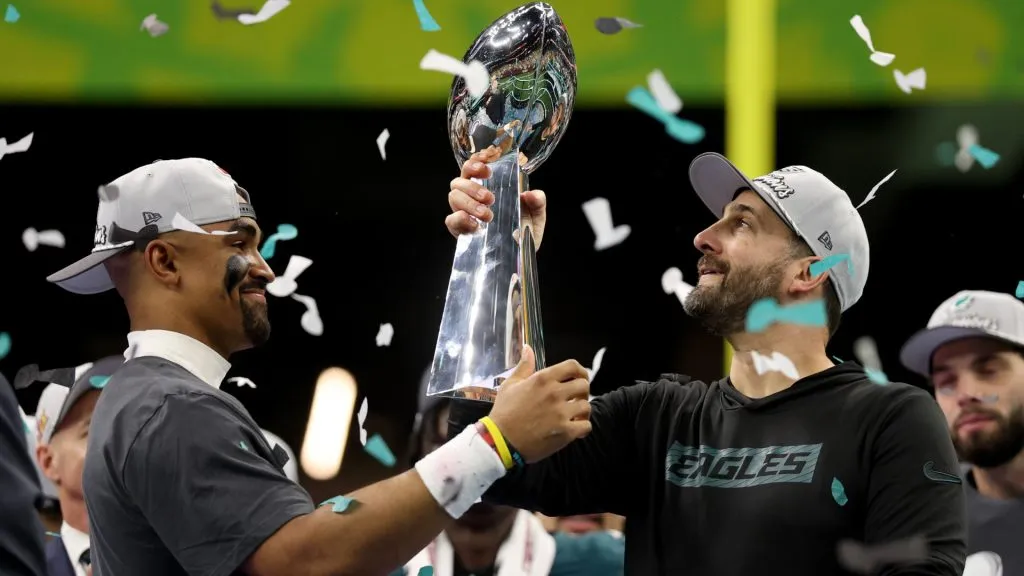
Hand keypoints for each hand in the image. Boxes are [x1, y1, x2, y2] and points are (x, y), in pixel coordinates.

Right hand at [445, 146, 547, 249]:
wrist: (520, 257)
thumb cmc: (523, 232)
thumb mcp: (536, 216)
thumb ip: (537, 203)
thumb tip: (531, 194)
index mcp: (487, 188)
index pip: (473, 168)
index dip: (475, 161)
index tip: (486, 164)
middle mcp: (472, 198)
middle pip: (458, 180)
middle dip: (472, 186)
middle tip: (490, 198)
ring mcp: (464, 214)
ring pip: (453, 196)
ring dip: (469, 202)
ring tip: (487, 215)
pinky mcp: (460, 231)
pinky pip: (451, 220)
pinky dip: (461, 219)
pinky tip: (476, 226)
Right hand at [488, 346, 590, 462]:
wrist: (500, 441)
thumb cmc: (504, 412)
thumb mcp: (510, 385)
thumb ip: (524, 366)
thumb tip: (528, 348)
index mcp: (543, 379)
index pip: (572, 366)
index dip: (580, 371)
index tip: (579, 378)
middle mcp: (554, 393)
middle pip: (584, 385)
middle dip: (582, 392)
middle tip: (575, 399)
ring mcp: (561, 413)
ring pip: (586, 406)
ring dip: (582, 411)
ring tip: (574, 415)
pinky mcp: (565, 432)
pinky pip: (586, 426)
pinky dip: (583, 427)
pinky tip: (575, 429)